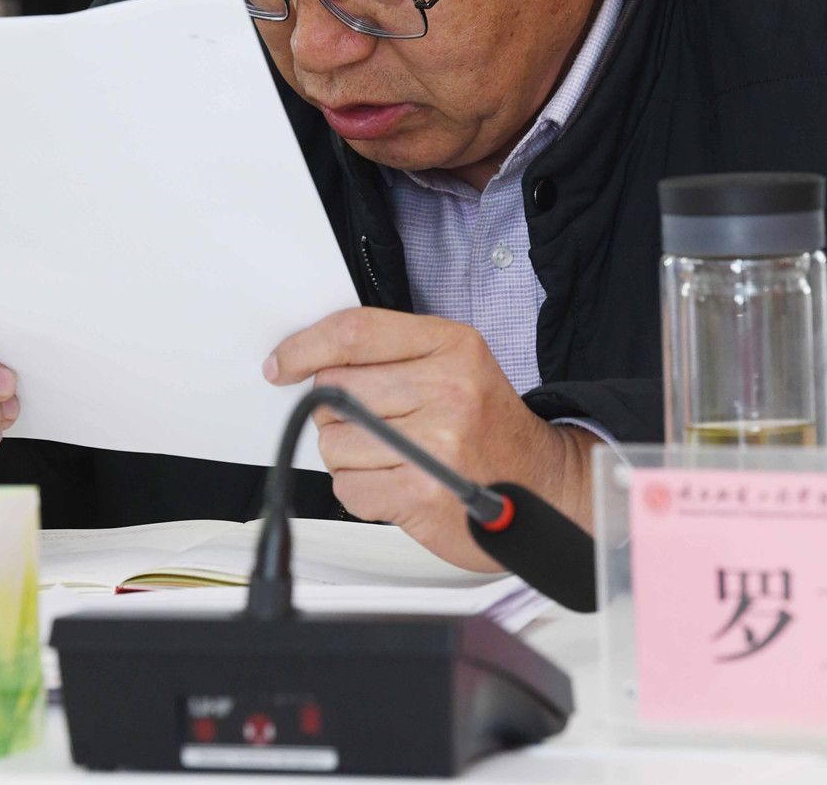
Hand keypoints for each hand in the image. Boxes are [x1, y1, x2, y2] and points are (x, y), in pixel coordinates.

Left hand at [266, 308, 597, 570]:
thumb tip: (309, 361)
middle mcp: (447, 390)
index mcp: (452, 346)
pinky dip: (362, 491)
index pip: (354, 332)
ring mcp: (435, 445)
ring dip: (350, 454)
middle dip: (337, 410)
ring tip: (393, 455)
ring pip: (335, 442)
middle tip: (376, 422)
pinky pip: (349, 488)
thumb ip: (392, 354)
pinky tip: (396, 482)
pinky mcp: (422, 495)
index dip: (304, 347)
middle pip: (335, 388)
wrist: (544, 485)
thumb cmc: (488, 427)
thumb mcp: (456, 365)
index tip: (282, 364)